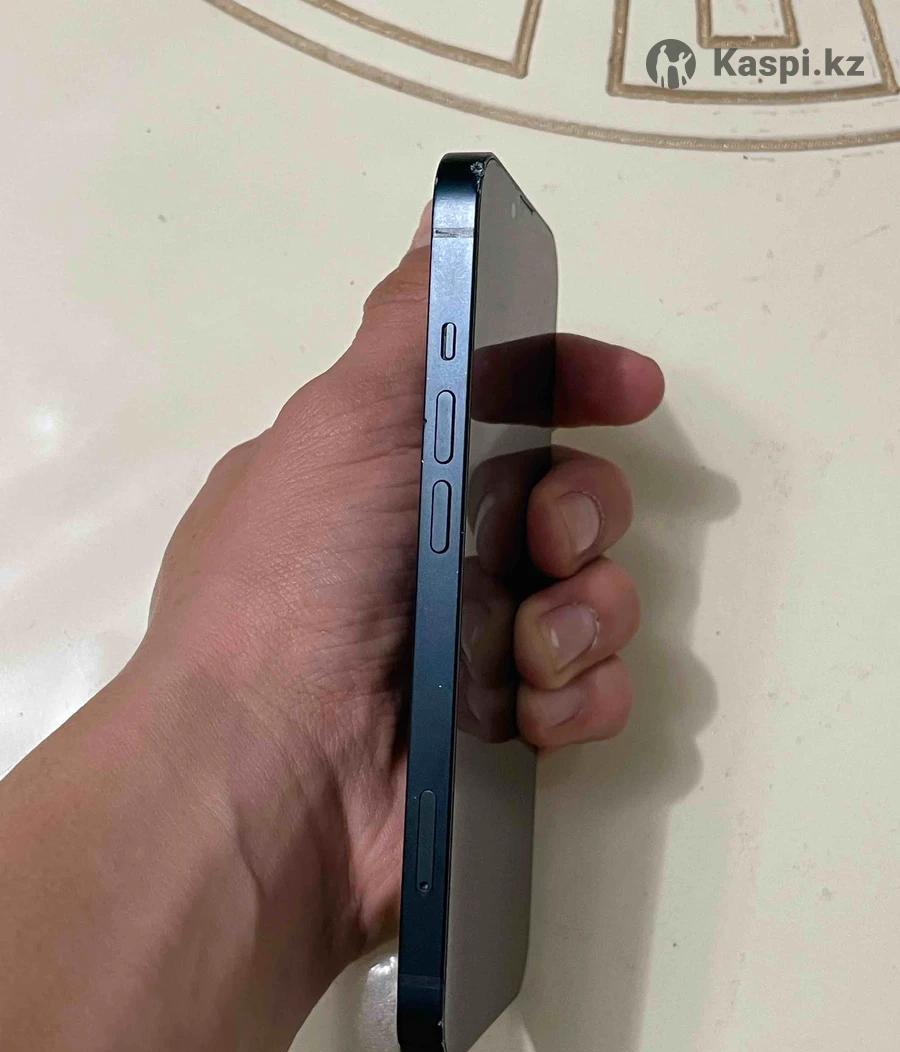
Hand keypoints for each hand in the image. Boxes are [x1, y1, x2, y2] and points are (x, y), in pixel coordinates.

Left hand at [143, 206, 663, 959]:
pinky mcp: (504, 737)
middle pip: (569, 503)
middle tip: (545, 539)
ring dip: (583, 614)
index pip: (508, 408)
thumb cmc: (297, 578)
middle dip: (582, 510)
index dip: (575, 387)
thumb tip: (445, 218)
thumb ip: (413, 325)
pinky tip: (528, 709)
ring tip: (524, 648)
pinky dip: (578, 695)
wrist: (268, 775)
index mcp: (393, 478)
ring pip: (595, 601)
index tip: (630, 389)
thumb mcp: (342, 421)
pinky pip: (595, 694)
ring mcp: (473, 651)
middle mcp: (435, 559)